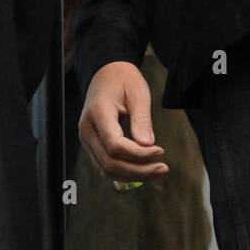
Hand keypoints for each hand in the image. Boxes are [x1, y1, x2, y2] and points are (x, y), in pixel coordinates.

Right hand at [79, 62, 168, 182]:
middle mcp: (87, 130)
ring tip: (156, 171)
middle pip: (110, 162)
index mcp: (98, 113)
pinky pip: (105, 166)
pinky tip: (142, 170)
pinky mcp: (91, 145)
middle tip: (163, 168)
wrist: (106, 74)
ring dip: (132, 175)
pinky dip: (124, 172)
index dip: (138, 154)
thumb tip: (147, 145)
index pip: (115, 145)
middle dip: (138, 170)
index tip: (160, 151)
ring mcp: (86, 139)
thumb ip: (142, 119)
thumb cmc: (124, 80)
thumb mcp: (138, 93)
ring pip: (106, 169)